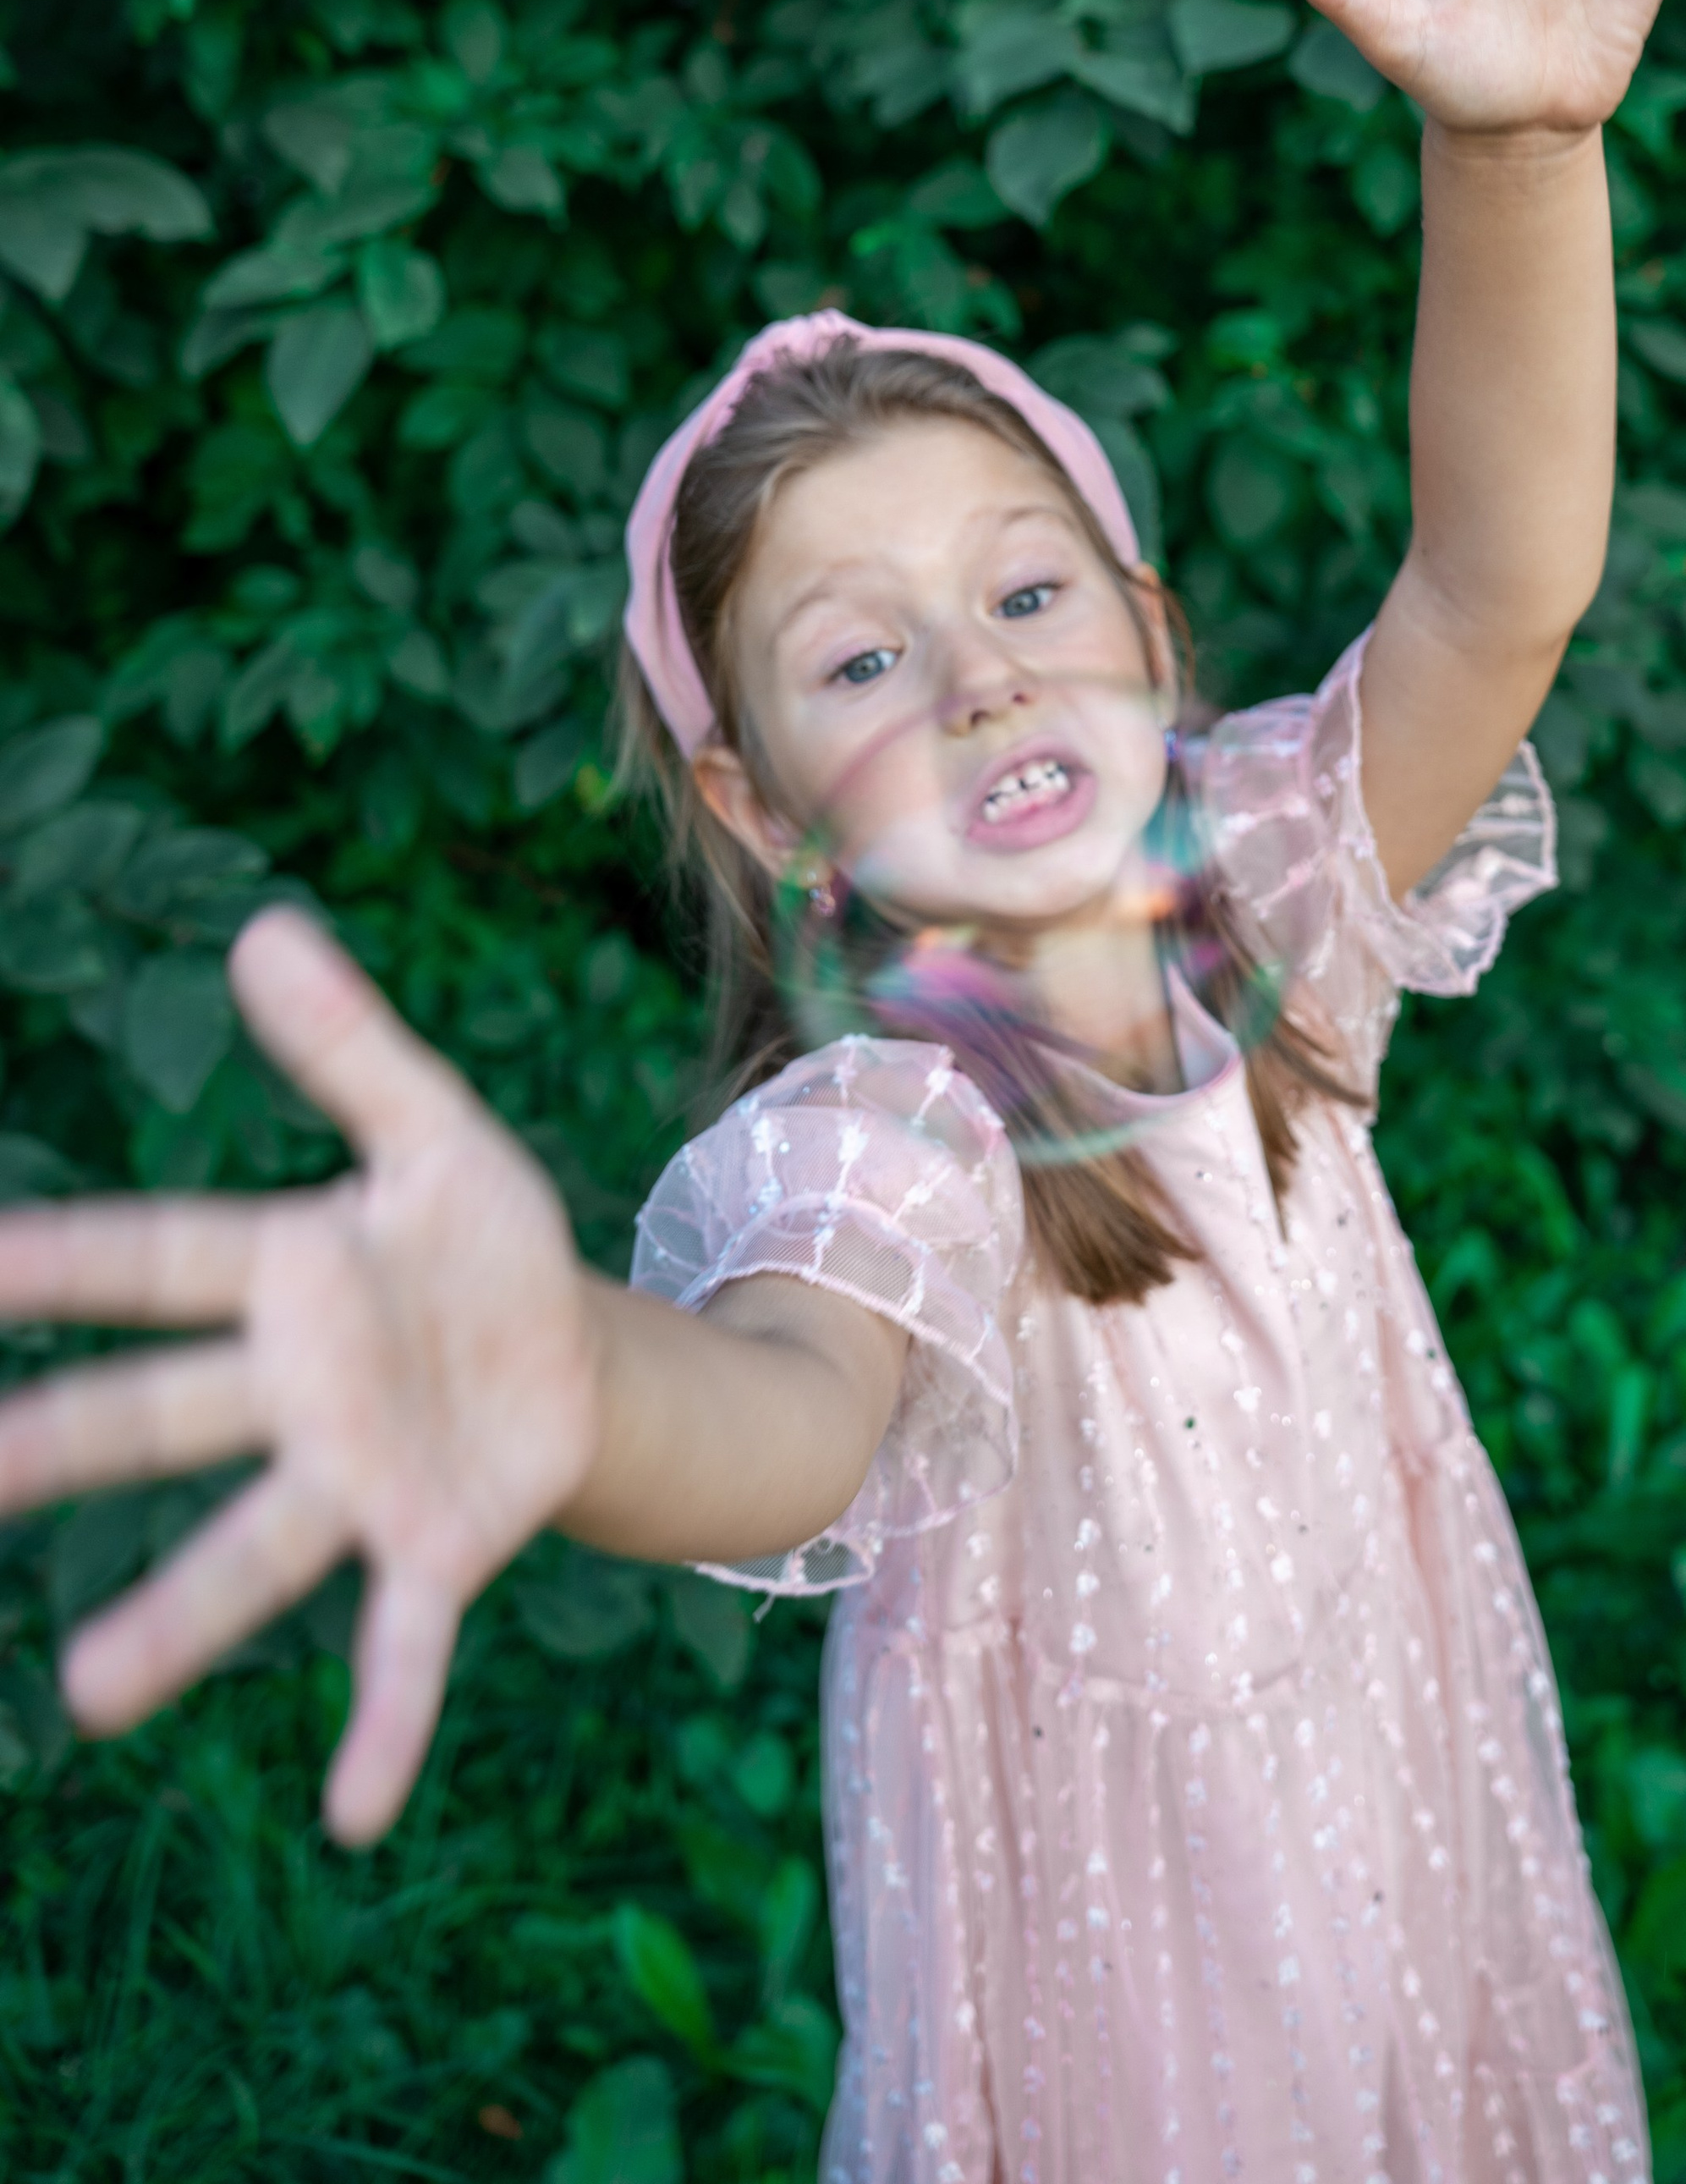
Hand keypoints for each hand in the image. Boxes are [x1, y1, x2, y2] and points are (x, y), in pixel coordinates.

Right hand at [0, 907, 601, 1844]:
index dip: (60, 1262)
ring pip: (252, 1554)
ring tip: (91, 1696)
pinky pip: (401, 1645)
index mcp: (289, 1273)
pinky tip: (357, 1812)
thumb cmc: (477, 1239)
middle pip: (163, 1414)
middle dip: (59, 1442)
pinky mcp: (437, 1548)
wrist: (574, 1351)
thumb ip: (349, 1046)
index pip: (156, 1257)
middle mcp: (297, 1390)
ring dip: (176, 1626)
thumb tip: (262, 926)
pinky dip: (384, 1724)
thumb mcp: (433, 1128)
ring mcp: (359, 1481)